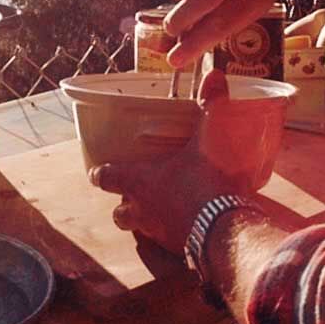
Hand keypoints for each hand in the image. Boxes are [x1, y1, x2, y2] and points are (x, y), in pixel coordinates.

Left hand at [90, 71, 252, 252]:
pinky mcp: (178, 249)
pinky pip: (165, 242)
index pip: (107, 177)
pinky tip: (185, 224)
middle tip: (133, 193)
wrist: (226, 228)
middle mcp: (143, 210)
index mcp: (140, 181)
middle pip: (119, 212)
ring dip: (144, 220)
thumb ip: (210, 106)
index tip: (98, 170)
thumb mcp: (210, 138)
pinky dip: (170, 232)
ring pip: (139, 230)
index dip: (101, 172)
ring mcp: (159, 233)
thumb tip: (214, 74)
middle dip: (122, 204)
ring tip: (158, 209)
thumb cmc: (207, 181)